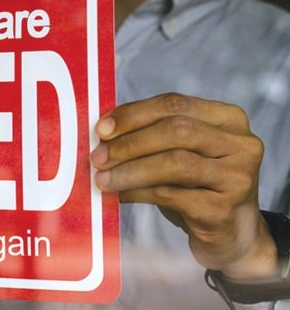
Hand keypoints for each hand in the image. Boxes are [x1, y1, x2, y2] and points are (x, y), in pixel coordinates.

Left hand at [90, 93, 277, 279]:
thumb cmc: (196, 186)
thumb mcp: (180, 152)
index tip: (101, 128)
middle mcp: (241, 144)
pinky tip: (121, 195)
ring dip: (130, 170)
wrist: (231, 234)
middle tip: (98, 157)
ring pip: (175, 163)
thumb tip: (102, 132)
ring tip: (102, 179)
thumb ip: (152, 135)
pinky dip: (139, 193)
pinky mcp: (224, 209)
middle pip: (176, 130)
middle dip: (130, 143)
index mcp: (228, 118)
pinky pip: (171, 195)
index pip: (175, 104)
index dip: (133, 114)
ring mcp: (237, 177)